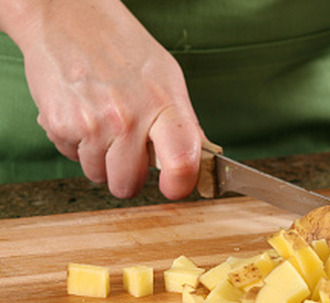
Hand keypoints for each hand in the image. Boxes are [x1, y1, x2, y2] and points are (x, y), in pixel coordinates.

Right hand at [10, 0, 202, 198]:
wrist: (67, 18)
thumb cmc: (122, 47)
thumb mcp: (166, 77)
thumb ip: (182, 122)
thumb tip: (199, 157)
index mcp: (163, 106)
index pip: (181, 162)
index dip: (180, 185)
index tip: (175, 188)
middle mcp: (128, 119)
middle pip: (129, 184)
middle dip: (129, 175)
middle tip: (128, 151)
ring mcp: (91, 125)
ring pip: (98, 175)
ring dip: (100, 159)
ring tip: (103, 124)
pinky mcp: (60, 126)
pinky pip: (72, 158)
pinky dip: (76, 144)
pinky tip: (83, 115)